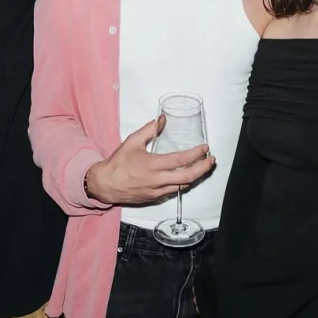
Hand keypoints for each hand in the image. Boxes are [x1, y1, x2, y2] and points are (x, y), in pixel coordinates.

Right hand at [85, 119, 214, 205]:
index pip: (181, 160)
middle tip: (211, 160)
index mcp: (153, 165)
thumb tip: (162, 118)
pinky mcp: (155, 198)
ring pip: (184, 186)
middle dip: (204, 168)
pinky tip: (189, 177)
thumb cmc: (118, 163)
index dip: (196, 154)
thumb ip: (149, 129)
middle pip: (188, 177)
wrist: (105, 185)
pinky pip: (174, 192)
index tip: (205, 148)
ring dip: (197, 177)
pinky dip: (184, 184)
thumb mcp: (132, 141)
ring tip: (204, 167)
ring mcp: (157, 191)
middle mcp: (157, 180)